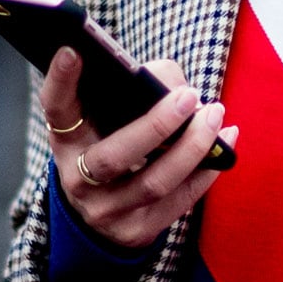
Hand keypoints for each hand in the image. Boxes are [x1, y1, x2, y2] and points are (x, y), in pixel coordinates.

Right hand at [42, 48, 236, 251]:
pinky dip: (207, 169)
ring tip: (216, 115)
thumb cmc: (112, 145)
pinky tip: (226, 143)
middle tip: (189, 95)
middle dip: (156, 125)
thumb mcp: (105, 120)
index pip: (56, 108)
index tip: (73, 50)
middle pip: (114, 157)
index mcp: (66, 141)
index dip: (61, 80)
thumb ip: (134, 92)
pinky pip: (180, 200)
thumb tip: (176, 86)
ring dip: (192, 147)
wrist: (103, 213)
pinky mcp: (137, 231)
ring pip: (154, 182)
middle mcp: (78, 179)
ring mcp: (107, 210)